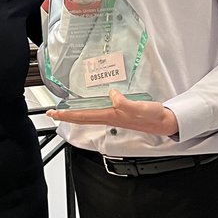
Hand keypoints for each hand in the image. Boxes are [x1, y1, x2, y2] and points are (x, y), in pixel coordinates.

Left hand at [47, 89, 178, 135]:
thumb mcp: (140, 107)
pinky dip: (88, 108)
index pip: (84, 116)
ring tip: (64, 109)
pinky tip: (88, 104)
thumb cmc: (153, 116)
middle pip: (82, 117)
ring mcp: (113, 116)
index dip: (68, 115)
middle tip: (52, 112)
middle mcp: (109, 117)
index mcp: (111, 116)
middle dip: (66, 115)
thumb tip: (111, 95)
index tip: (54, 113)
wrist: (165, 122)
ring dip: (75, 113)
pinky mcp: (119, 112)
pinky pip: (98, 111)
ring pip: (88, 115)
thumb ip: (125, 103)